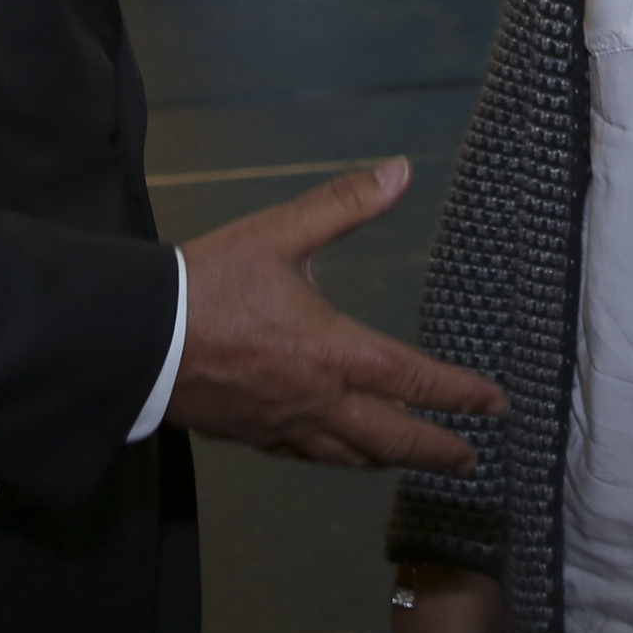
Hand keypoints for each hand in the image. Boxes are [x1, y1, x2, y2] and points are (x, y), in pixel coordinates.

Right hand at [167, 159, 504, 468]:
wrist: (135, 340)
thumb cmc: (209, 284)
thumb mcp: (278, 234)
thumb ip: (342, 204)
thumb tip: (401, 171)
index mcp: (333, 352)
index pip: (414, 380)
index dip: (460, 394)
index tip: (496, 406)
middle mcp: (317, 400)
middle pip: (391, 439)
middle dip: (436, 450)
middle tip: (470, 460)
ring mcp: (282, 425)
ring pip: (348, 455)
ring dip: (387, 458)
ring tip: (408, 458)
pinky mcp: (250, 435)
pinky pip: (306, 454)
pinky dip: (335, 456)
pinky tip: (335, 450)